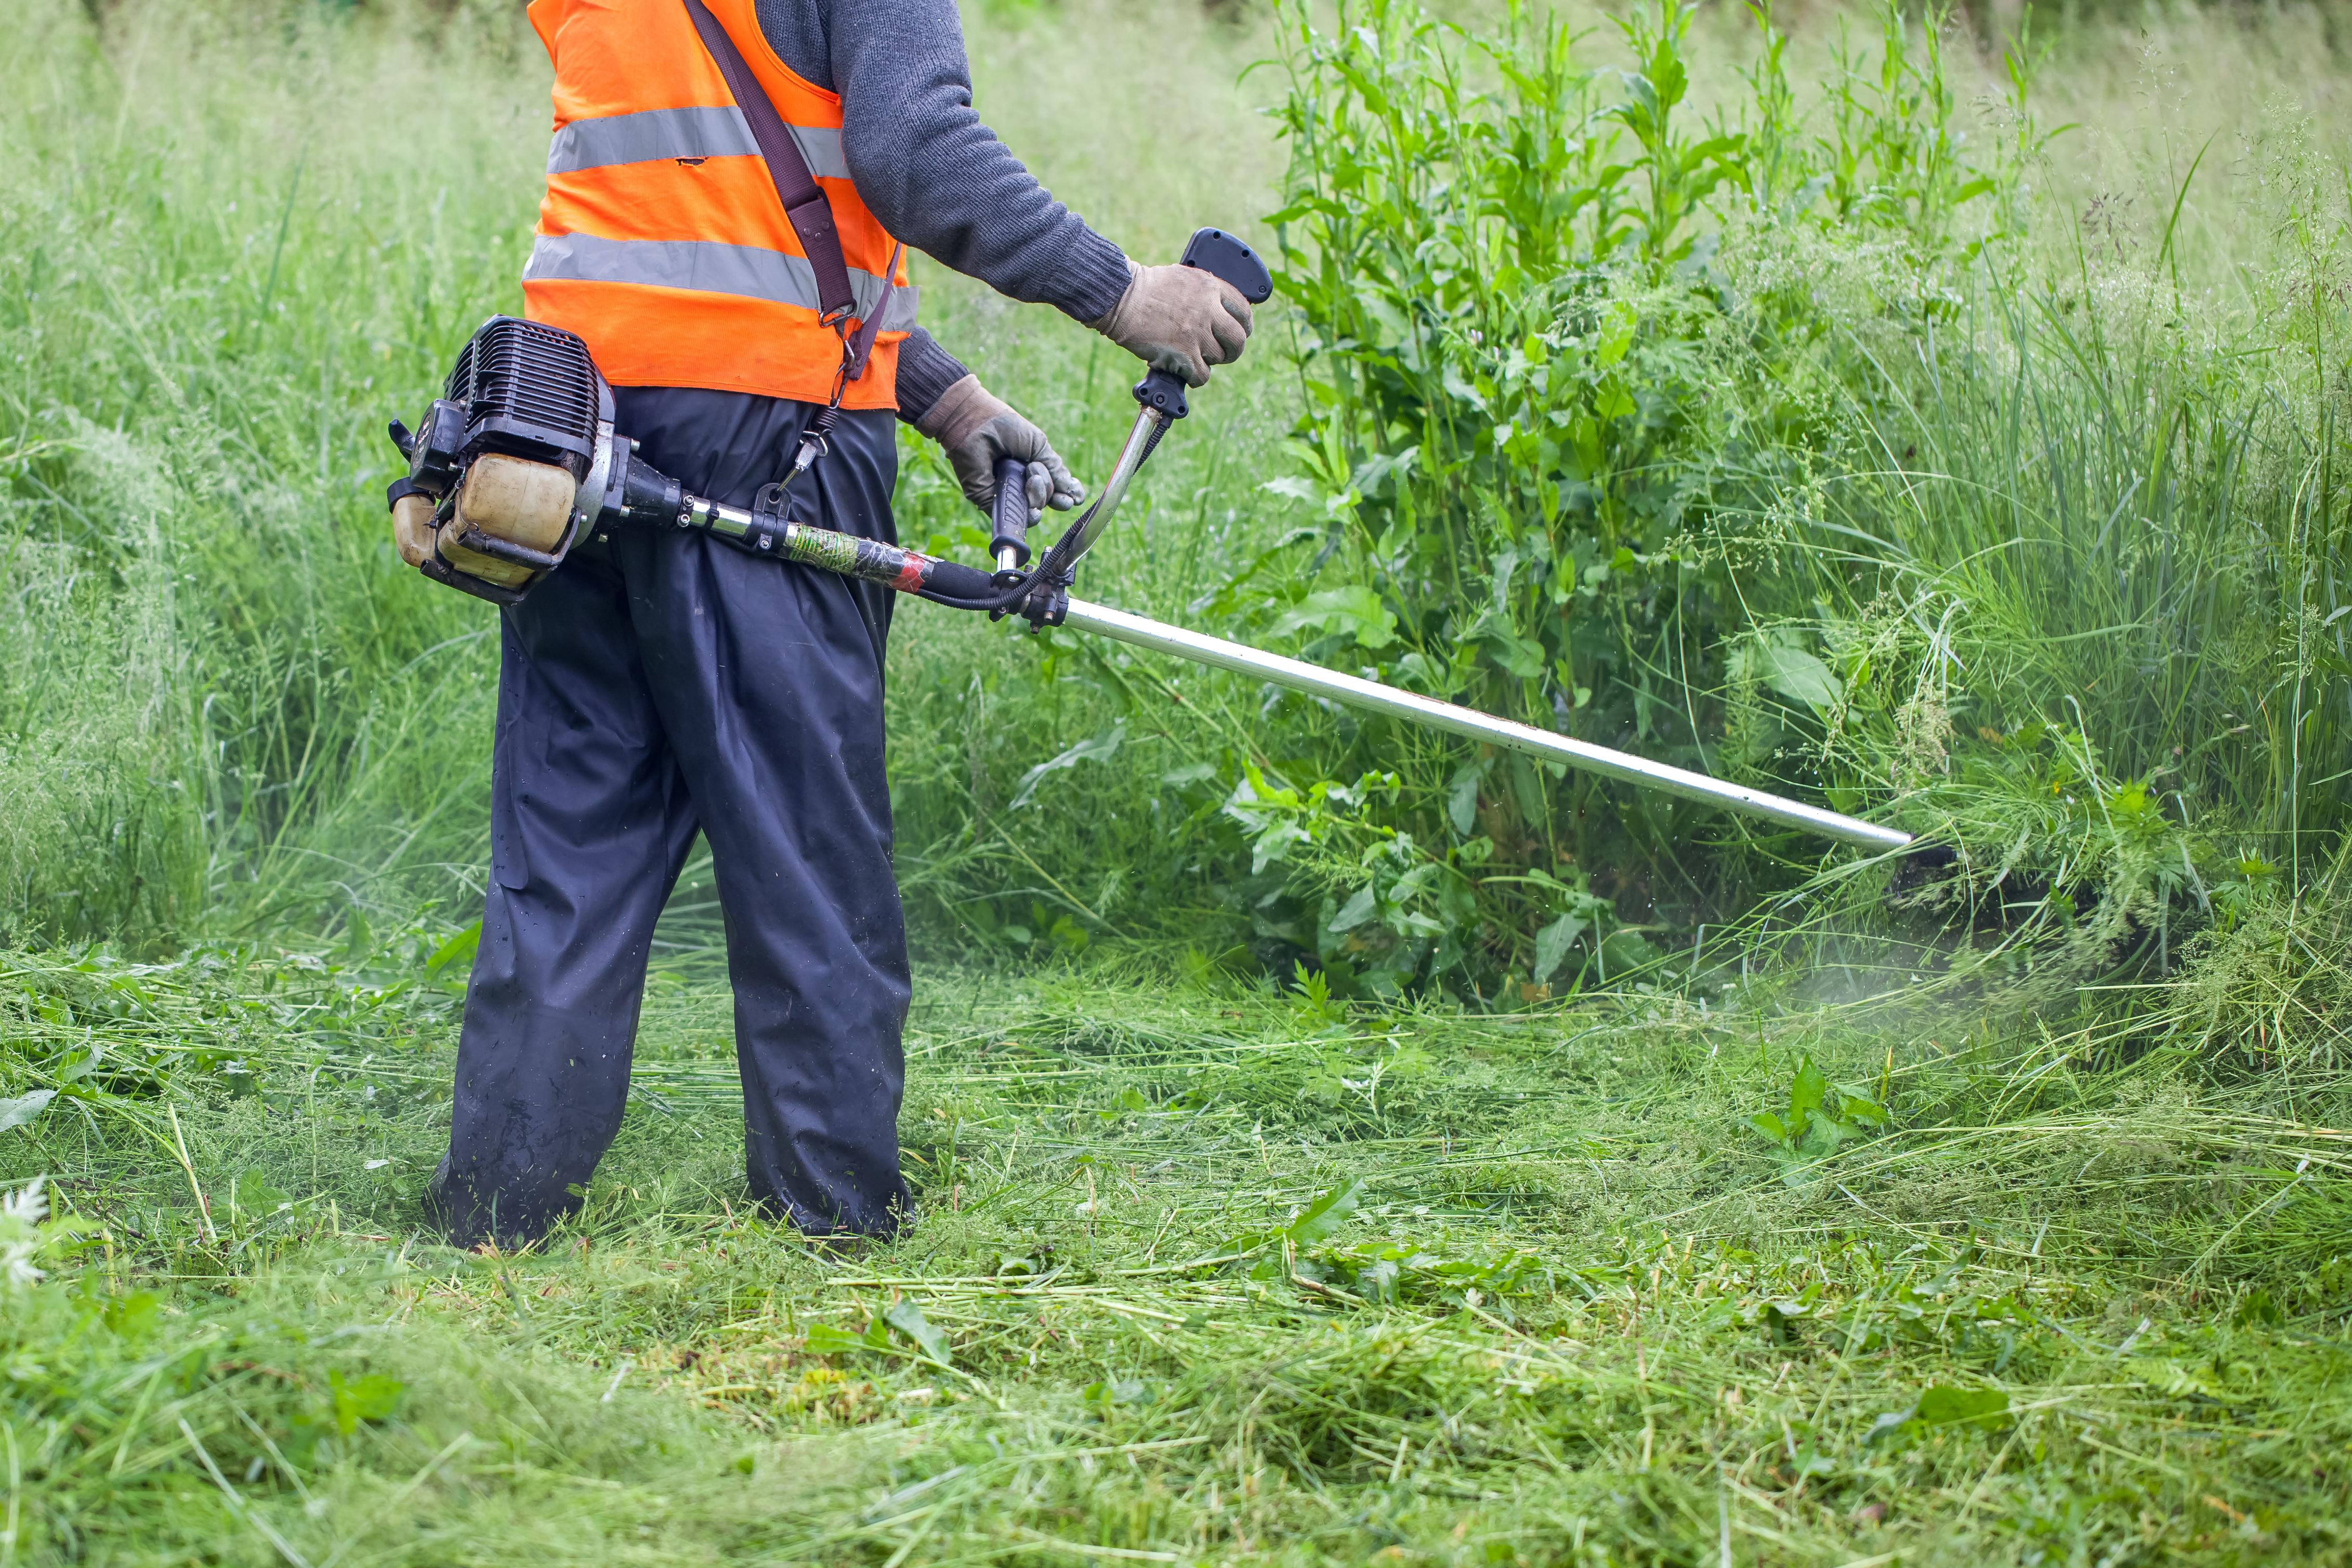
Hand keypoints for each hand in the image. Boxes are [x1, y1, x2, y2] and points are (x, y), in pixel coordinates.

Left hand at [914, 375, 1084, 521]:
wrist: (973, 420)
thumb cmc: (1004, 427)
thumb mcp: (1037, 445)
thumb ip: (1054, 468)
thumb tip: (1075, 496)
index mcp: (1032, 471)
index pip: (1055, 491)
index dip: (1066, 495)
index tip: (1075, 497)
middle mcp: (1020, 485)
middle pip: (1047, 501)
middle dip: (1048, 489)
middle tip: (1036, 472)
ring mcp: (1006, 494)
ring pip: (1034, 511)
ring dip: (1039, 494)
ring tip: (1029, 473)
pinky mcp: (989, 501)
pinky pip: (1014, 517)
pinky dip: (1027, 513)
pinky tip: (1031, 501)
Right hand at [1090, 258, 1251, 386]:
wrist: (1121, 297)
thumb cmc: (1145, 288)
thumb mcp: (1182, 278)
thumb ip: (1203, 293)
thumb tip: (1217, 313)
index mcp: (1210, 287)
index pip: (1243, 310)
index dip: (1244, 325)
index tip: (1240, 332)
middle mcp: (1208, 310)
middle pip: (1238, 338)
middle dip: (1233, 350)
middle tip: (1224, 353)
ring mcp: (1196, 333)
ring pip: (1219, 358)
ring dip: (1209, 361)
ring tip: (1195, 358)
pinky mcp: (1183, 354)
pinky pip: (1202, 375)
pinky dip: (1196, 378)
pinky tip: (1186, 372)